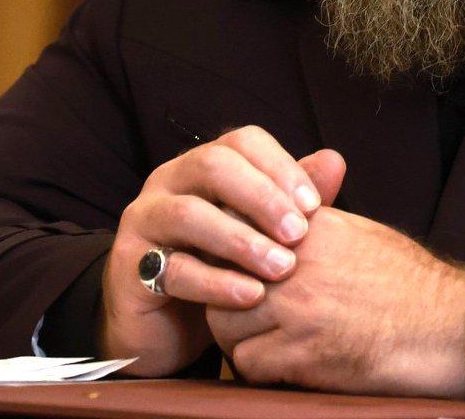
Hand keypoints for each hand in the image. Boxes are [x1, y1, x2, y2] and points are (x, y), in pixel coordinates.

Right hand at [99, 126, 343, 375]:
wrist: (164, 325)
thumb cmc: (219, 266)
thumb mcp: (258, 231)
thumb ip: (292, 199)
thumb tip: (335, 160)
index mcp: (203, 164)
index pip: (242, 141)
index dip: (280, 166)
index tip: (314, 204)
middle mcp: (169, 181)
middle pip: (212, 165)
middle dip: (261, 197)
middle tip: (298, 233)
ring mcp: (144, 220)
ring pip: (188, 214)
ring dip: (241, 240)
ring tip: (282, 267)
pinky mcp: (129, 265)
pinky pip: (173, 268)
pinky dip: (216, 282)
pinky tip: (251, 296)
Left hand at [206, 206, 464, 397]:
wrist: (445, 326)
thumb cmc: (409, 281)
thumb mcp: (358, 231)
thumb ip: (313, 225)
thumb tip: (283, 221)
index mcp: (309, 227)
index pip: (237, 226)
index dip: (230, 249)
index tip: (232, 263)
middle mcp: (296, 262)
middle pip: (222, 275)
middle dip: (225, 294)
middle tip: (239, 308)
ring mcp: (297, 308)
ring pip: (225, 322)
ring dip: (236, 334)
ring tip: (256, 338)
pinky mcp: (303, 355)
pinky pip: (247, 364)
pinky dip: (255, 368)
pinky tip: (275, 364)